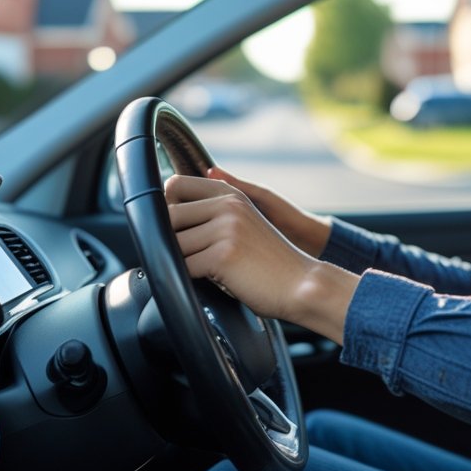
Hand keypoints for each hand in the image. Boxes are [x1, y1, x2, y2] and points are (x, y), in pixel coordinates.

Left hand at [164, 175, 356, 341]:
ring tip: (208, 271)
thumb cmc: (269, 262)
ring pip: (173, 244)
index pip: (174, 185)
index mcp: (231, 194)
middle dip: (172, 239)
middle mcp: (228, 205)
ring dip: (183, 262)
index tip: (180, 229)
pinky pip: (183, 267)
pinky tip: (213, 281)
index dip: (168, 209)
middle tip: (193, 257)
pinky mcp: (223, 255)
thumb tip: (167, 208)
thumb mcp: (243, 224)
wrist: (302, 285)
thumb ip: (214, 213)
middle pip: (168, 215)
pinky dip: (191, 279)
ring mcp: (226, 228)